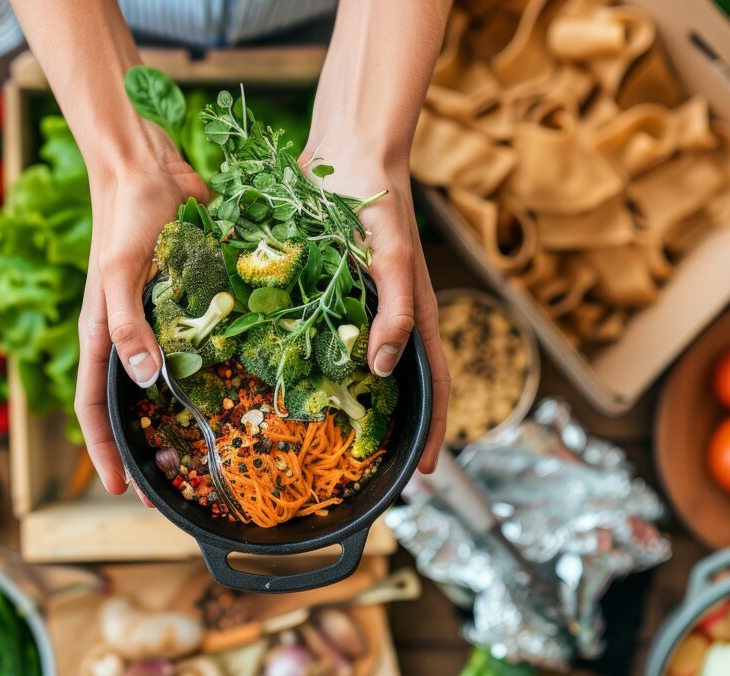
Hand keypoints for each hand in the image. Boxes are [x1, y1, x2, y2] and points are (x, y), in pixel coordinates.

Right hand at [75, 145, 208, 499]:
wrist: (149, 164)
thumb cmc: (125, 215)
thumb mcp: (123, 270)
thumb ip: (128, 324)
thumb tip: (144, 381)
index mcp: (102, 332)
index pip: (94, 405)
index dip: (104, 450)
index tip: (122, 489)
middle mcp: (128, 333)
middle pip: (131, 402)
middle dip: (145, 443)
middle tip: (175, 480)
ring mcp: (158, 319)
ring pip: (167, 379)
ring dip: (181, 413)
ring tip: (209, 446)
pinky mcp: (186, 299)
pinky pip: (198, 344)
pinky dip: (211, 369)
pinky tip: (238, 385)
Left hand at [301, 141, 450, 473]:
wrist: (348, 148)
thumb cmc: (377, 198)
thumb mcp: (389, 257)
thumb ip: (395, 311)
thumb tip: (386, 368)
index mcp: (415, 311)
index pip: (435, 383)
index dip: (433, 430)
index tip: (425, 473)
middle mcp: (390, 314)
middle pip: (397, 382)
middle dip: (391, 425)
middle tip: (368, 465)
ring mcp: (360, 303)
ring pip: (358, 362)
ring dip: (351, 398)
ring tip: (330, 435)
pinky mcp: (331, 287)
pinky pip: (327, 333)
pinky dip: (318, 360)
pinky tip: (295, 378)